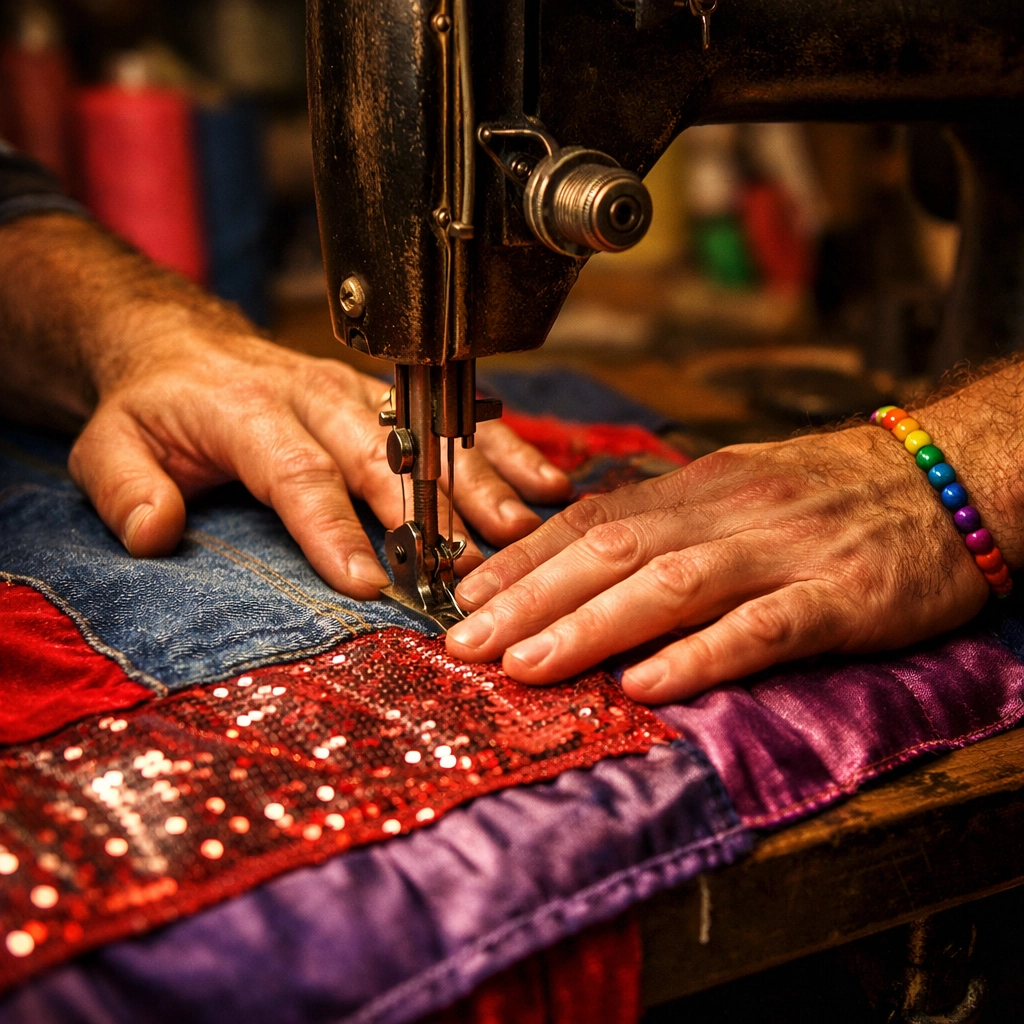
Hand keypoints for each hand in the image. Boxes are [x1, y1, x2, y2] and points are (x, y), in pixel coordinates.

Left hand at [67, 324, 570, 597]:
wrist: (187, 350)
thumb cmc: (157, 406)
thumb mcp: (109, 443)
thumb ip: (126, 487)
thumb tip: (156, 532)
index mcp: (249, 408)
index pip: (298, 472)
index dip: (335, 529)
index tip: (369, 582)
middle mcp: (316, 394)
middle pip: (384, 454)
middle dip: (432, 509)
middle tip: (471, 562)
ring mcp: (362, 394)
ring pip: (432, 434)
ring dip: (481, 482)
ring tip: (522, 527)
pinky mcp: (392, 398)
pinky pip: (454, 419)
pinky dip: (503, 449)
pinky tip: (543, 481)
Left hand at [446, 423, 993, 703]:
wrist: (947, 477)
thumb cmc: (830, 493)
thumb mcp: (738, 488)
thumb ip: (668, 522)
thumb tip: (584, 553)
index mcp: (698, 487)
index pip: (592, 520)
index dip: (524, 559)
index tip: (466, 596)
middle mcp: (728, 512)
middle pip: (612, 551)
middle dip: (531, 599)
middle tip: (466, 642)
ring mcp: (783, 552)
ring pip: (671, 585)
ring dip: (591, 626)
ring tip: (527, 666)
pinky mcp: (840, 596)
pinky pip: (762, 627)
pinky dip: (701, 655)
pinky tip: (649, 683)